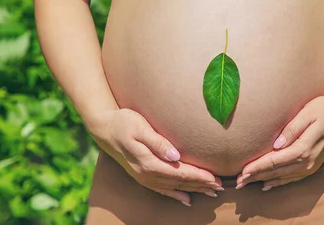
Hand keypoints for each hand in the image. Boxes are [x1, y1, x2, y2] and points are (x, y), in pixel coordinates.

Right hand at [87, 107, 223, 205]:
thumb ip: (158, 142)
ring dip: (193, 190)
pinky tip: (187, 200)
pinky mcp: (141, 176)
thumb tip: (175, 156)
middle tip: (221, 187)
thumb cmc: (123, 122)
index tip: (216, 178)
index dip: (199, 176)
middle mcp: (146, 174)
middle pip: (179, 183)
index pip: (180, 172)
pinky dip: (176, 196)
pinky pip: (162, 190)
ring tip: (211, 193)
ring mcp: (143, 177)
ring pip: (173, 188)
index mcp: (148, 162)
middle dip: (201, 185)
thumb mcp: (140, 127)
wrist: (103, 128)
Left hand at [235, 95, 323, 189]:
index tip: (242, 172)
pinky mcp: (313, 165)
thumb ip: (292, 129)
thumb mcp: (308, 112)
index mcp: (304, 148)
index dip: (257, 167)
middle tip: (237, 183)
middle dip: (256, 177)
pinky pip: (292, 178)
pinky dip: (279, 182)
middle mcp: (307, 161)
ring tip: (247, 184)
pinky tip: (268, 184)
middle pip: (276, 172)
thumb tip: (276, 145)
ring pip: (283, 177)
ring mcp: (311, 165)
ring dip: (264, 180)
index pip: (274, 161)